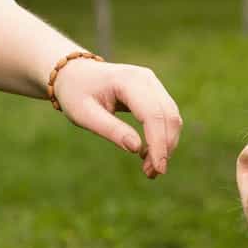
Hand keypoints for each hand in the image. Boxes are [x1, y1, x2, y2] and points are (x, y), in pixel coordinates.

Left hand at [51, 59, 182, 177]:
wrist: (75, 74)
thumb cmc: (76, 94)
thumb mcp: (84, 115)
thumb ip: (111, 130)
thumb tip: (136, 149)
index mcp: (129, 80)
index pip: (153, 115)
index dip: (159, 143)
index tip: (157, 169)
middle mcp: (147, 79)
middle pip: (168, 116)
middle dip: (165, 148)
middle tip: (151, 174)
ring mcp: (153, 83)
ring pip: (172, 117)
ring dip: (167, 144)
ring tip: (150, 169)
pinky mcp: (155, 92)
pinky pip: (167, 116)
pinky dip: (163, 137)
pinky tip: (149, 153)